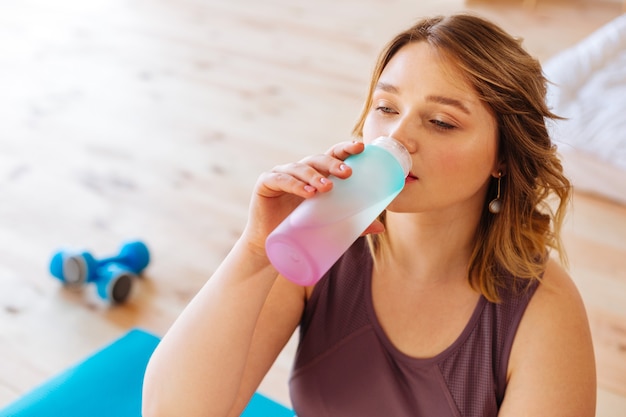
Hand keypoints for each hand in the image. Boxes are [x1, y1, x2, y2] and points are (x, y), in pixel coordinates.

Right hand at [241, 141, 367, 254]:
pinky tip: (306, 192)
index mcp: (316, 175)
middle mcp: (299, 171)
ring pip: (300, 168)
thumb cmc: (300, 231)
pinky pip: (280, 179)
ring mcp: (281, 175)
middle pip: (317, 159)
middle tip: (347, 173)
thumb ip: (353, 225)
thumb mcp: (329, 225)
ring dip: (314, 176)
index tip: (361, 147)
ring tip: (327, 188)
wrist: (272, 248)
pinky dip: (294, 184)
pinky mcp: (265, 184)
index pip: (332, 155)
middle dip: (333, 163)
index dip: (345, 149)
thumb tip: (380, 227)